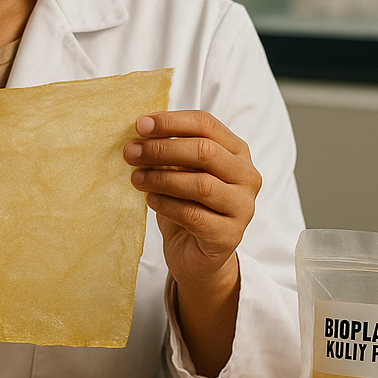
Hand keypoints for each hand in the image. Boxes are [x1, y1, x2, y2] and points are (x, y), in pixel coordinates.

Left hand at [124, 110, 259, 375]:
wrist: (196, 255)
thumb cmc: (186, 205)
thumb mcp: (177, 172)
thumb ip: (168, 150)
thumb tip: (139, 131)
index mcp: (236, 152)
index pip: (206, 124)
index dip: (171, 122)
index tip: (140, 124)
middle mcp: (247, 176)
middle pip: (205, 151)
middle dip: (162, 149)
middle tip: (131, 153)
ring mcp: (243, 207)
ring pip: (200, 184)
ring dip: (161, 178)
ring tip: (136, 178)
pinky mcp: (229, 235)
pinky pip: (194, 215)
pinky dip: (167, 204)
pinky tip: (150, 200)